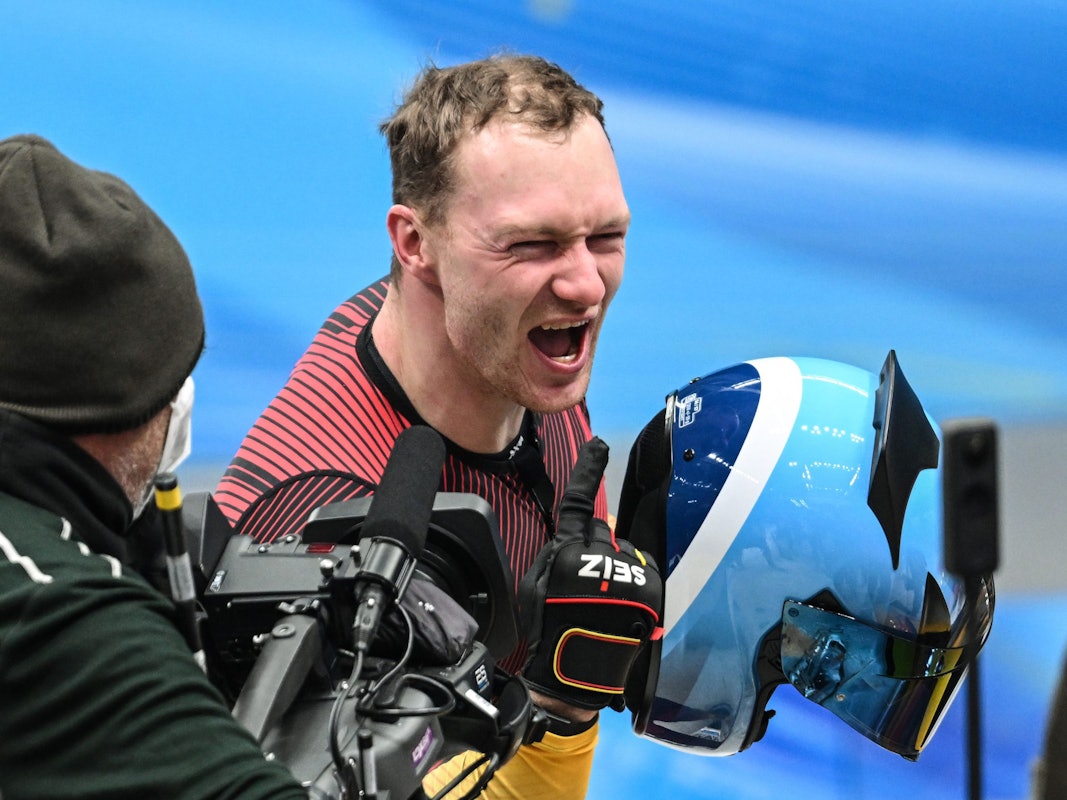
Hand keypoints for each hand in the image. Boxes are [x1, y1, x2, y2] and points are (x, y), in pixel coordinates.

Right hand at [518, 437, 662, 713]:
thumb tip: (585, 528)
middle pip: (599, 531)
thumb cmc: (549, 629)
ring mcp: (629, 572)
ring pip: (620, 550)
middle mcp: (601, 557)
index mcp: (567, 553)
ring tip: (601, 600)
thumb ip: (558, 551)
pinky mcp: (649, 587)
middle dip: (591, 547)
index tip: (599, 445)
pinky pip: (639, 568)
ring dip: (612, 565)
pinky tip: (617, 605)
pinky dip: (630, 580)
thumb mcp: (534, 586)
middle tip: (582, 585)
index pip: (579, 501)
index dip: (589, 469)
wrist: (576, 672)